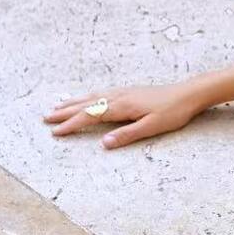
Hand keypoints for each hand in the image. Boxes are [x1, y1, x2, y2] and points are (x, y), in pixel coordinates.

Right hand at [41, 82, 202, 149]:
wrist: (188, 94)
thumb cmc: (173, 112)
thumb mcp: (152, 127)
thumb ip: (127, 135)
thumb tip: (104, 143)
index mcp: (121, 106)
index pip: (90, 116)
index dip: (72, 125)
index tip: (55, 132)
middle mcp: (118, 96)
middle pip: (85, 104)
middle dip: (64, 112)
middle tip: (45, 118)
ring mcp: (123, 92)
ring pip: (91, 97)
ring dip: (72, 102)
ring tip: (57, 106)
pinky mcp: (129, 91)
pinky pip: (100, 92)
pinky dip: (87, 96)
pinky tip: (86, 97)